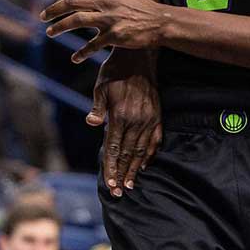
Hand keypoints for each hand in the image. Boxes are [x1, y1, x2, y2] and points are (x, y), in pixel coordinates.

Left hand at [43, 0, 166, 59]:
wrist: (160, 21)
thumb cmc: (138, 5)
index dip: (60, 0)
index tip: (52, 9)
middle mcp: (105, 1)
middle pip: (71, 3)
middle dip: (53, 11)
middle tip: (42, 18)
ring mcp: (110, 18)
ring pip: (77, 20)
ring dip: (60, 27)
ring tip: (50, 33)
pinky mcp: (116, 35)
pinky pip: (93, 44)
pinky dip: (82, 52)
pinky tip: (74, 58)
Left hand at [90, 49, 160, 195]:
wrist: (138, 56)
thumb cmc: (114, 72)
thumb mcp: (101, 87)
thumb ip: (98, 107)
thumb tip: (91, 123)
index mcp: (120, 116)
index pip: (115, 148)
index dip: (112, 168)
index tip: (110, 184)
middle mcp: (136, 121)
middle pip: (128, 154)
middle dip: (122, 174)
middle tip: (118, 193)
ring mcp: (149, 119)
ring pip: (141, 150)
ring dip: (135, 169)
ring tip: (130, 184)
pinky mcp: (157, 115)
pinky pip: (155, 140)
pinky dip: (150, 154)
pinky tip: (144, 164)